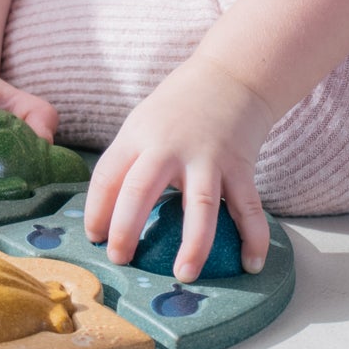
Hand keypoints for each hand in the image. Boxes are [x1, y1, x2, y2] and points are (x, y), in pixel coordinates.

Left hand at [83, 53, 275, 284]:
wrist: (232, 74)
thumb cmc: (179, 106)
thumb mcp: (143, 122)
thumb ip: (128, 161)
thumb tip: (107, 215)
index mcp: (139, 135)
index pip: (106, 176)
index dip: (95, 211)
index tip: (95, 238)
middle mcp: (170, 147)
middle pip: (140, 191)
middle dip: (126, 230)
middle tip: (120, 260)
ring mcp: (208, 157)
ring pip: (200, 206)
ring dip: (193, 244)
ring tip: (184, 274)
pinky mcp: (240, 166)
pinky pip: (248, 207)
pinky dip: (253, 237)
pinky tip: (251, 264)